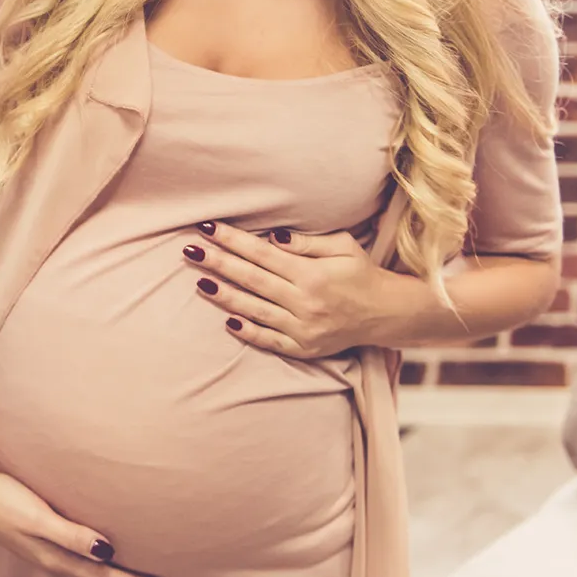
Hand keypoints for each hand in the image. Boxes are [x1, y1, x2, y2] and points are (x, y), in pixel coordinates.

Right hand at [0, 463, 168, 576]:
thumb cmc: (1, 497)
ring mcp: (43, 550)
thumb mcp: (35, 516)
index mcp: (54, 557)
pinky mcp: (37, 538)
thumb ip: (69, 535)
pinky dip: (92, 566)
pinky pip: (74, 560)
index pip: (103, 575)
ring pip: (86, 573)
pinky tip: (96, 558)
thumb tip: (106, 552)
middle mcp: (51, 558)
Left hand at [183, 219, 392, 357]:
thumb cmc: (360, 273)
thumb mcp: (343, 248)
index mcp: (312, 274)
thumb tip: (273, 238)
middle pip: (252, 279)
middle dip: (218, 263)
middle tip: (190, 251)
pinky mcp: (304, 348)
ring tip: (199, 282)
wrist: (386, 315)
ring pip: (255, 310)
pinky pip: (269, 341)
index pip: (262, 254)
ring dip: (224, 296)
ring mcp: (303, 328)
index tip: (207, 227)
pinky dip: (249, 332)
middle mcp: (305, 302)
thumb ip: (307, 242)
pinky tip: (227, 321)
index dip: (233, 240)